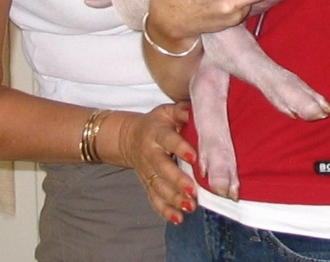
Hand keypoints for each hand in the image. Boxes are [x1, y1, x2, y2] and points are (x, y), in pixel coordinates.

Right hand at [115, 103, 197, 223]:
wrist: (129, 138)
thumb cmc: (158, 123)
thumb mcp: (168, 111)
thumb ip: (183, 111)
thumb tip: (199, 111)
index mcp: (157, 133)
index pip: (169, 140)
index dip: (181, 148)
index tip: (194, 157)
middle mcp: (150, 154)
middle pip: (163, 168)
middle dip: (178, 181)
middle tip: (193, 191)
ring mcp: (147, 171)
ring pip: (159, 187)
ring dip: (174, 199)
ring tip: (190, 206)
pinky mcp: (147, 184)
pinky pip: (154, 199)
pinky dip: (165, 210)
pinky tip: (178, 218)